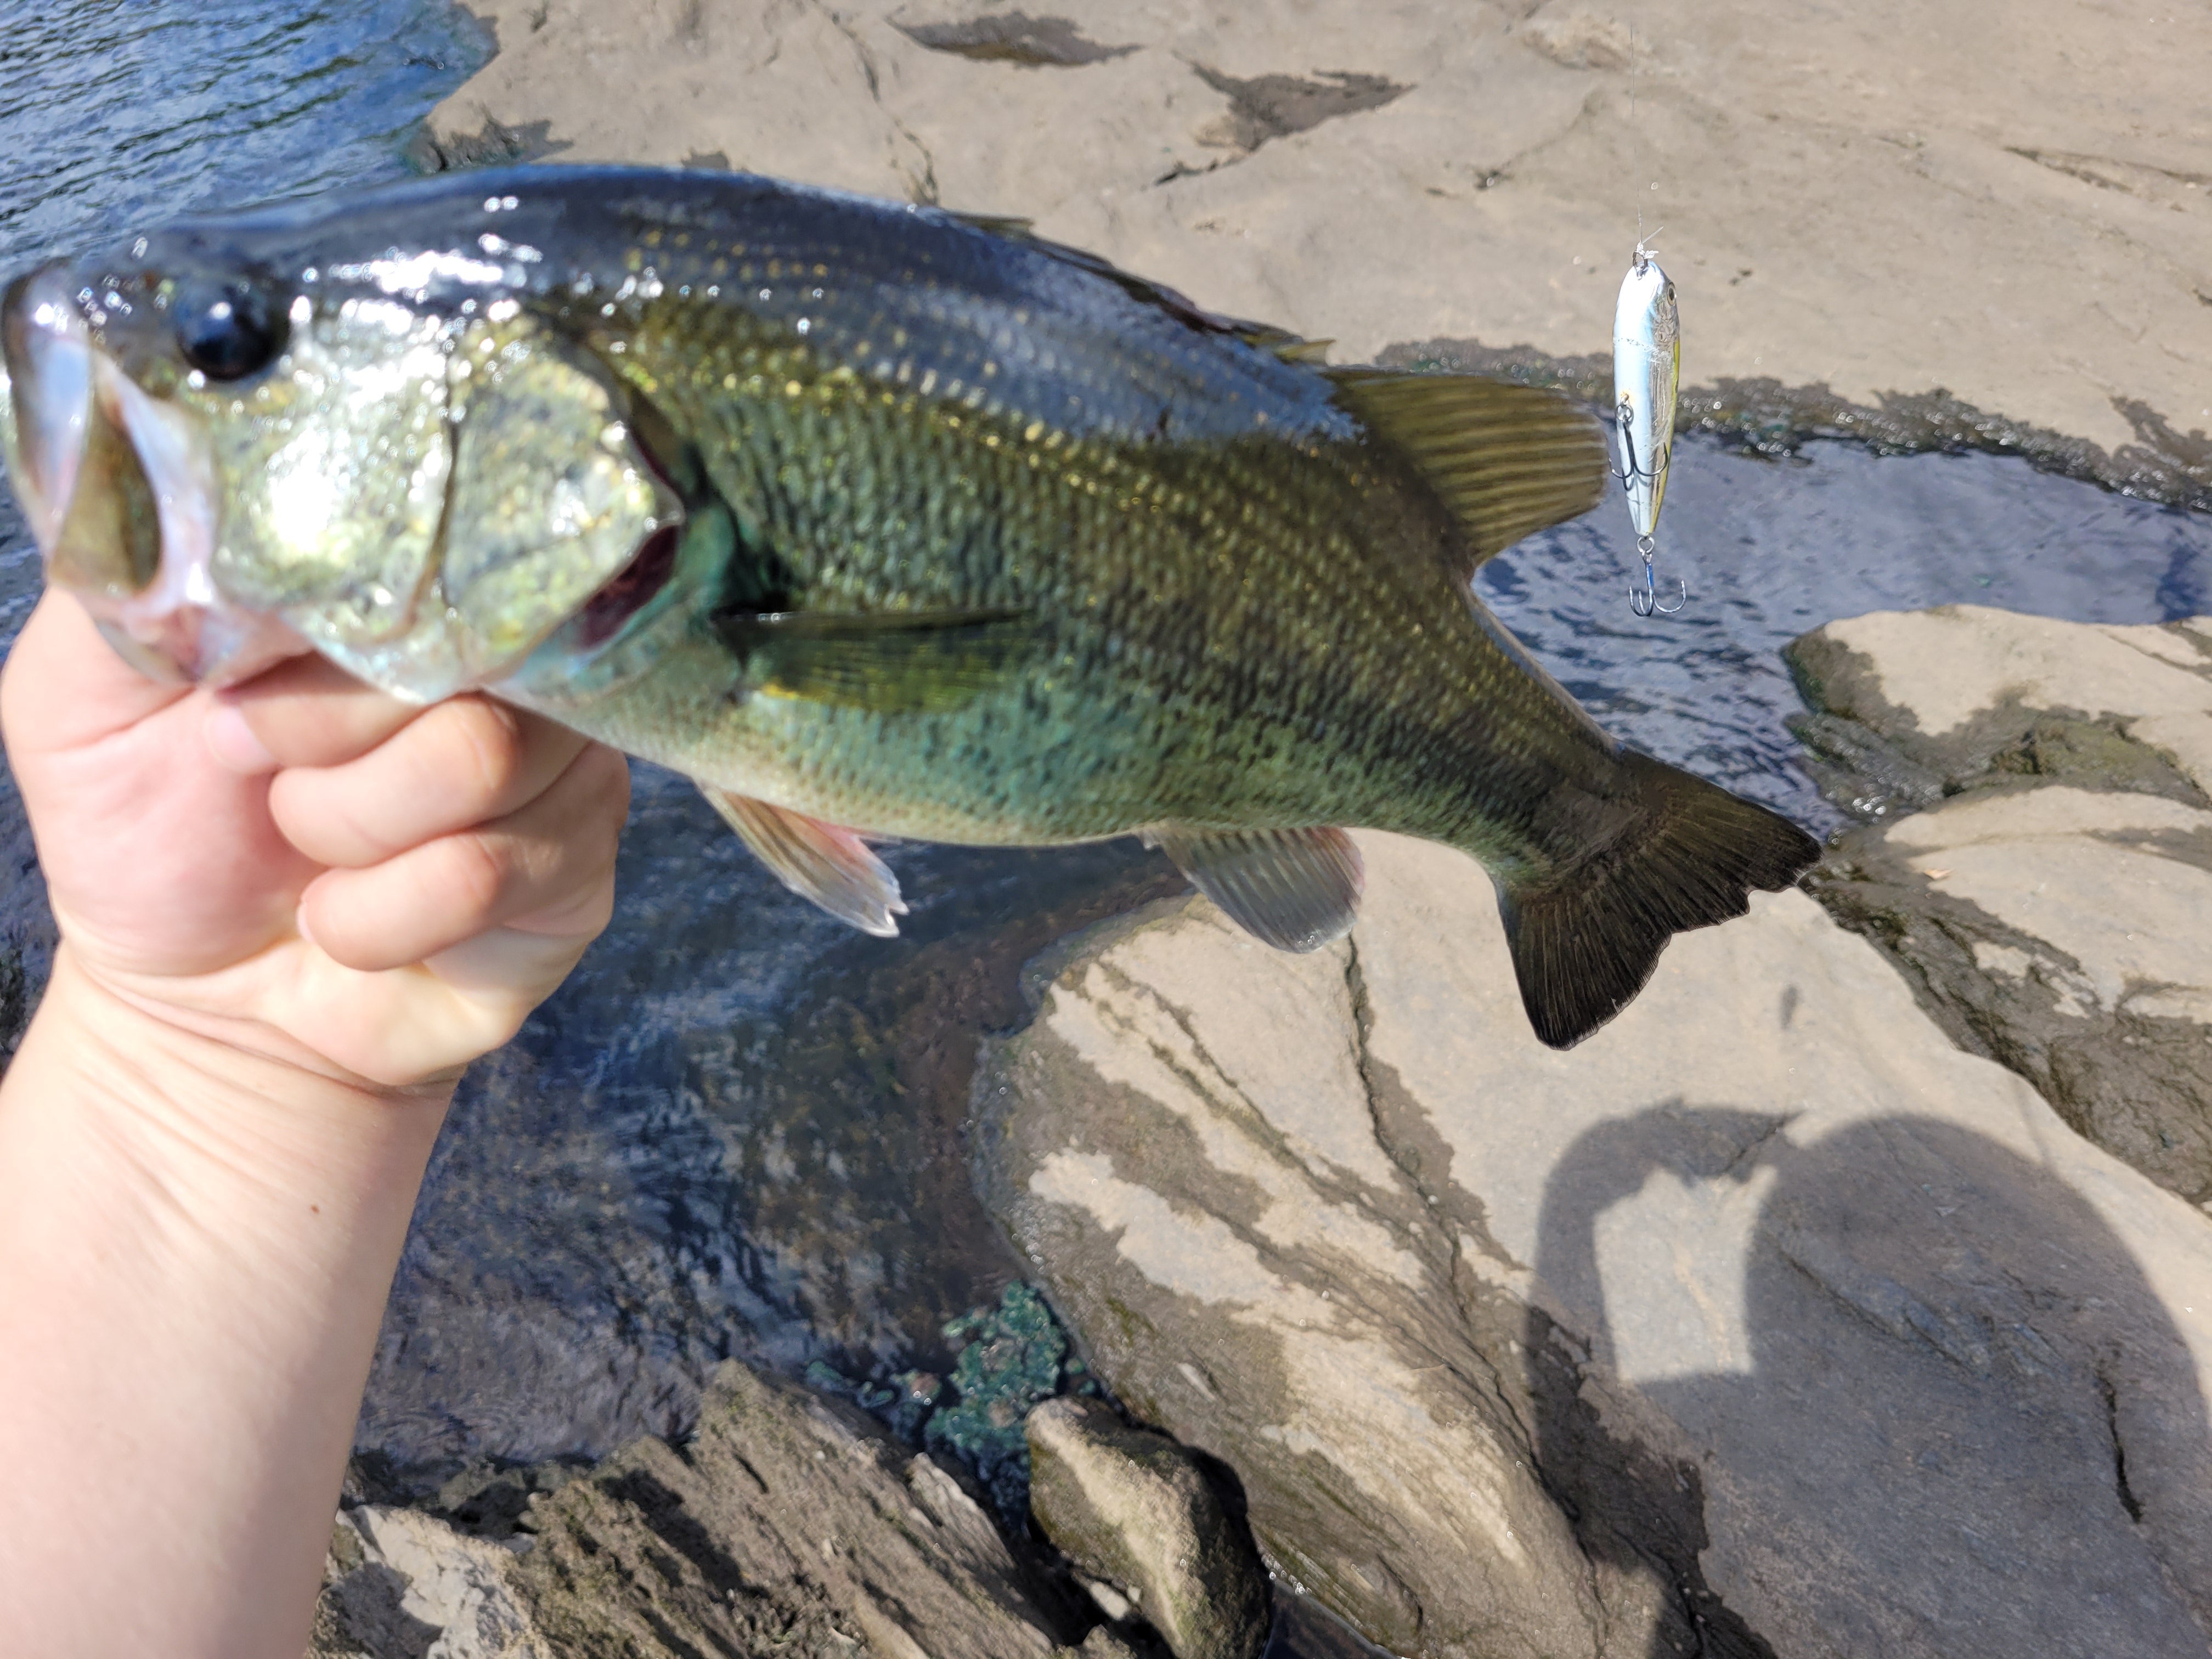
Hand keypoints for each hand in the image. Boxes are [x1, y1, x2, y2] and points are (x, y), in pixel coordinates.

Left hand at [0, 592, 628, 1086]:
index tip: (235, 699)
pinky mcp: (580, 875)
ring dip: (348, 834)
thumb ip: (146, 580)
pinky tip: (350, 924)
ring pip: (486, 759)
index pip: (422, 546)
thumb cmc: (152, 835)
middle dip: (323, 746)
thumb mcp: (89, 685)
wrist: (199, 1006)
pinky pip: (489, 872)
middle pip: (466, 652)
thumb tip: (230, 509)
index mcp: (403, 593)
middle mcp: (508, 663)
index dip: (324, 631)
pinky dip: (379, 918)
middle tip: (263, 787)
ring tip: (310, 861)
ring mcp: (561, 768)